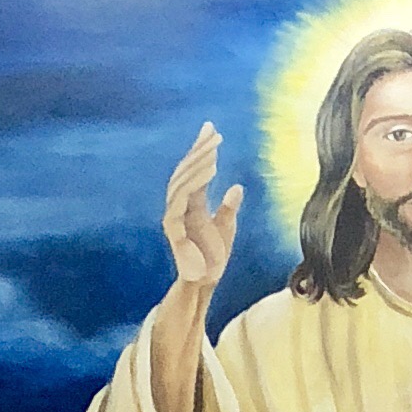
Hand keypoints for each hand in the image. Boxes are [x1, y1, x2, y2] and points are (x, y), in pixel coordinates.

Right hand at [162, 122, 242, 293]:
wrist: (204, 283)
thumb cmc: (213, 259)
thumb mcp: (226, 229)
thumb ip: (229, 208)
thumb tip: (237, 187)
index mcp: (191, 203)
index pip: (194, 169)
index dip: (201, 148)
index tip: (211, 128)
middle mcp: (179, 206)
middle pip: (185, 171)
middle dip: (199, 150)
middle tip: (214, 133)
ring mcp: (174, 216)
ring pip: (181, 182)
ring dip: (197, 164)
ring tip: (213, 150)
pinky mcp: (174, 228)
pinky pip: (180, 200)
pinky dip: (193, 184)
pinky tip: (208, 172)